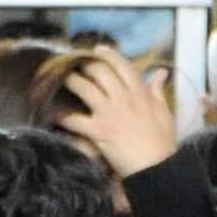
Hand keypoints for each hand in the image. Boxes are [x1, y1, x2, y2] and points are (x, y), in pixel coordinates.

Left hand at [52, 47, 177, 180]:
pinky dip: (62, 116)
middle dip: (86, 64)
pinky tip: (52, 112)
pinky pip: (75, 120)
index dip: (108, 54)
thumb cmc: (162, 142)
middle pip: (100, 71)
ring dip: (70, 81)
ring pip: (84, 88)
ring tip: (59, 77)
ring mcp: (109, 113)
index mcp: (139, 92)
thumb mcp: (164, 111)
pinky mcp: (98, 131)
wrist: (156, 166)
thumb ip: (158, 90)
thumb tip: (160, 72)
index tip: (98, 50)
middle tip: (75, 63)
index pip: (122, 65)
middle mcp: (122, 98)